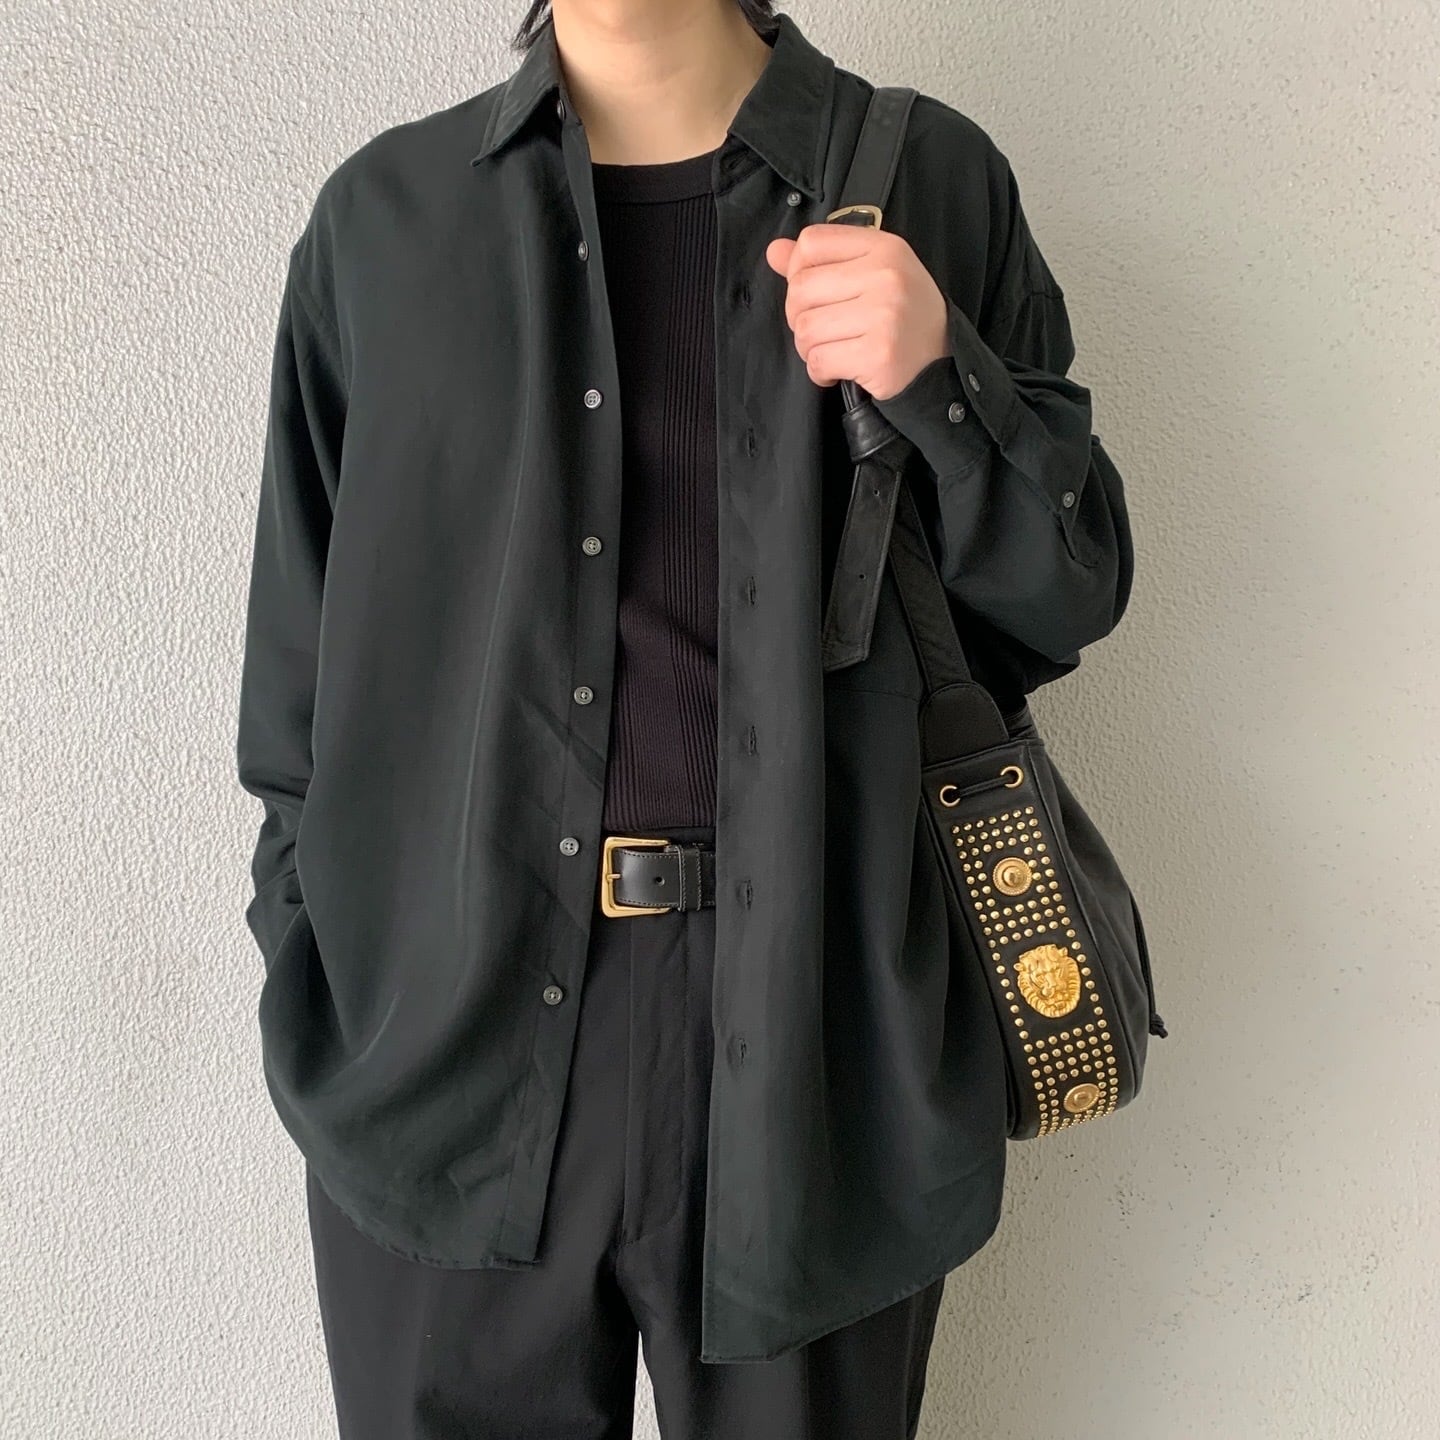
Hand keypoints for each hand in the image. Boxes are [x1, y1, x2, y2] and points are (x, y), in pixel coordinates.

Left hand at [764, 222, 949, 401]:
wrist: (940, 364)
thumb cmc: (902, 317)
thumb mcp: (872, 275)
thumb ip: (822, 261)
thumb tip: (774, 251)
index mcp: (884, 247)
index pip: (811, 242)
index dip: (797, 271)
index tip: (813, 295)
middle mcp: (885, 276)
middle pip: (801, 289)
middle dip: (800, 317)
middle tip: (823, 331)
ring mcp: (883, 315)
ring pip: (805, 328)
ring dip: (810, 348)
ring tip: (834, 351)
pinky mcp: (878, 354)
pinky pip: (819, 360)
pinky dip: (820, 371)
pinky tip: (838, 370)